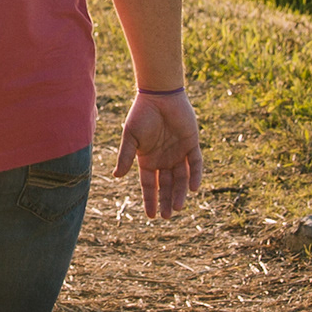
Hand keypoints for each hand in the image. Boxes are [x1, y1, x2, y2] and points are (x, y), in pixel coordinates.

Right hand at [114, 87, 200, 219]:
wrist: (159, 95)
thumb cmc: (141, 114)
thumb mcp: (131, 137)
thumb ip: (126, 157)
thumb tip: (116, 177)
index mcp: (148, 159)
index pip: (150, 184)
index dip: (150, 199)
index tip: (150, 216)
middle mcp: (164, 159)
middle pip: (166, 185)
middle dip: (166, 201)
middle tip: (167, 216)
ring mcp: (179, 152)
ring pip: (181, 178)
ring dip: (179, 192)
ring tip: (177, 206)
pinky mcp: (192, 144)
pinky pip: (195, 163)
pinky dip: (195, 175)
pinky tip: (193, 187)